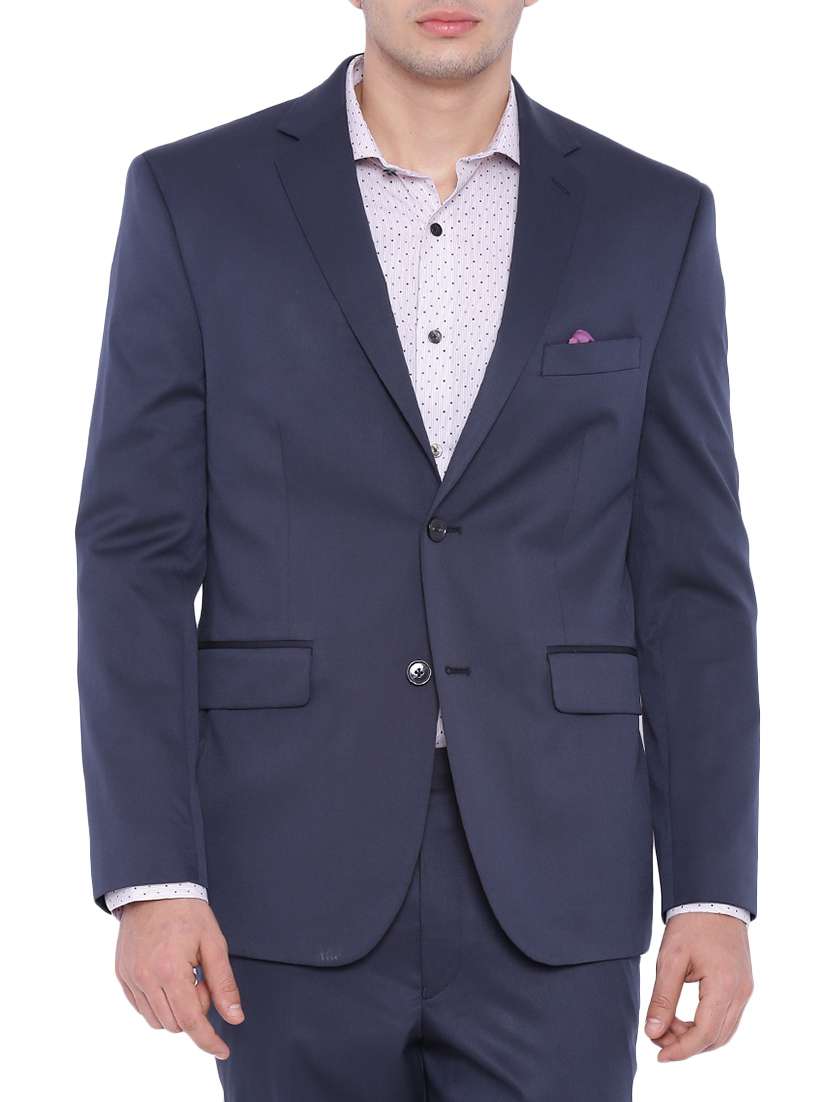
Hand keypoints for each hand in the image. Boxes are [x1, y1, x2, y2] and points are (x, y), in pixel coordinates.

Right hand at [115, 898, 242, 1059]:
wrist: (155, 887)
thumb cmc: (188, 911)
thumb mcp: (214, 944)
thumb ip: (224, 984)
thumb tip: (235, 1018)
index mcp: (170, 971)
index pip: (192, 1021)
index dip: (208, 1040)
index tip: (223, 1050)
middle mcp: (145, 979)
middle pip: (175, 1023)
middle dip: (195, 1011)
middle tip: (202, 978)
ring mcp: (130, 978)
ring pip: (157, 1020)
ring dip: (176, 1009)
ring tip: (185, 974)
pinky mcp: (121, 974)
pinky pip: (141, 1007)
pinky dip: (158, 1003)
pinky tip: (169, 978)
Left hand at [645, 912, 752, 1061]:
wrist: (712, 898)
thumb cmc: (691, 924)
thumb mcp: (670, 959)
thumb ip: (662, 998)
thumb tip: (652, 1032)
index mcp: (724, 986)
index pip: (704, 1034)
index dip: (680, 1049)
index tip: (659, 1055)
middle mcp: (741, 993)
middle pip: (715, 1038)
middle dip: (685, 1044)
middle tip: (657, 1037)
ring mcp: (744, 990)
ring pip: (722, 1031)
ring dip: (695, 1037)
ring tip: (667, 1025)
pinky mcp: (742, 986)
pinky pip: (726, 1018)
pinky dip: (705, 1025)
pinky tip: (683, 1018)